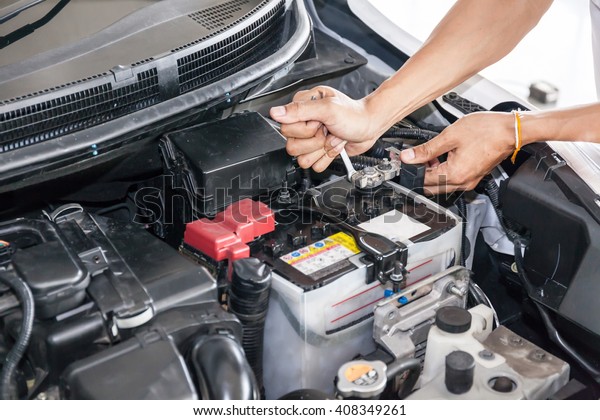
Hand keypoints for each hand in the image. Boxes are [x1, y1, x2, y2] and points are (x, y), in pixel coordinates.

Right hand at [269, 86, 378, 171]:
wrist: (370, 126)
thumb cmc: (353, 114)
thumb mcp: (327, 108)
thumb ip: (300, 110)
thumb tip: (275, 113)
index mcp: (302, 108)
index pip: (286, 128)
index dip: (305, 129)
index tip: (319, 123)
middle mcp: (304, 123)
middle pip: (292, 146)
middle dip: (314, 141)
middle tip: (327, 131)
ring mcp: (311, 139)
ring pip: (301, 158)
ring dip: (321, 150)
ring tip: (332, 138)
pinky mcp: (318, 151)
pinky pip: (313, 165)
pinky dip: (327, 158)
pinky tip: (334, 146)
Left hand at [400, 112, 515, 193]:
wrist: (512, 131)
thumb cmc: (487, 130)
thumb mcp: (450, 136)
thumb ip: (426, 149)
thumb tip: (408, 156)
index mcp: (454, 174)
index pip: (422, 179)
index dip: (411, 169)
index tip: (405, 160)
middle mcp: (462, 183)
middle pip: (430, 186)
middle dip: (420, 173)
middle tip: (416, 156)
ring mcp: (469, 182)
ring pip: (441, 184)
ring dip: (433, 172)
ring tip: (432, 153)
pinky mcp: (474, 177)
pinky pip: (453, 180)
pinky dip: (445, 171)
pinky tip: (444, 156)